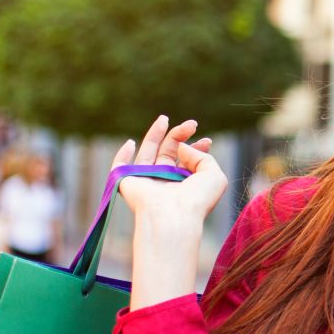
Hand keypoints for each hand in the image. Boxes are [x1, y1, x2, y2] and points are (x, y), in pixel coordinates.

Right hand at [113, 115, 226, 239]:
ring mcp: (146, 182)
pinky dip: (122, 154)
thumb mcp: (214, 175)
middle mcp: (165, 183)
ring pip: (147, 154)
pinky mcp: (127, 182)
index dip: (197, 147)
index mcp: (185, 185)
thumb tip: (182, 146)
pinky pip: (120, 167)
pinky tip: (130, 142)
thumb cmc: (197, 199)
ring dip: (155, 135)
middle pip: (169, 153)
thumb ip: (202, 156)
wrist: (173, 215)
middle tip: (192, 124)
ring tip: (165, 119)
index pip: (188, 161)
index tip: (207, 140)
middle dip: (180, 135)